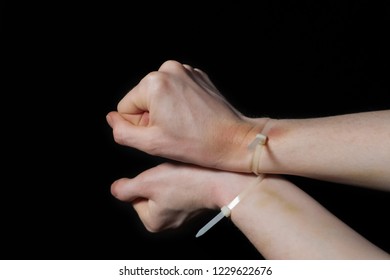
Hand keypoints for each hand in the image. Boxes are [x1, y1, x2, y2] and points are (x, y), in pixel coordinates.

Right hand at [106, 60, 264, 171]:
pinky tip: (192, 117)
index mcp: (154, 83)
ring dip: (165, 110)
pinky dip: (178, 103)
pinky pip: (175, 90)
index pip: (125, 106)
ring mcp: (186, 70)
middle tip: (173, 132)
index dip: (138, 125)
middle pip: (142, 98)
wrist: (234, 140)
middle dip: (151, 116)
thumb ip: (123, 131)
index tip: (161, 134)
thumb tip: (112, 118)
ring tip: (184, 125)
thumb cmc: (196, 145)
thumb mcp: (152, 144)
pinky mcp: (198, 76)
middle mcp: (168, 69)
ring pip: (158, 94)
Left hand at [110, 162, 254, 231]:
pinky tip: (189, 176)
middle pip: (149, 192)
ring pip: (164, 188)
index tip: (158, 177)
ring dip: (168, 178)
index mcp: (153, 222)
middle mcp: (167, 223)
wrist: (222, 181)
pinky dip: (181, 180)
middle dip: (156, 180)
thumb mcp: (148, 182)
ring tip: (181, 174)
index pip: (134, 196)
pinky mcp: (193, 204)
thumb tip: (116, 189)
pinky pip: (179, 189)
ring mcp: (182, 214)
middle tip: (169, 174)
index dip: (143, 181)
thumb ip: (125, 188)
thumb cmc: (186, 182)